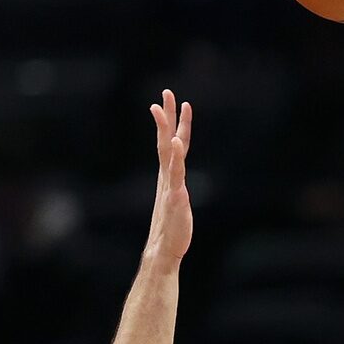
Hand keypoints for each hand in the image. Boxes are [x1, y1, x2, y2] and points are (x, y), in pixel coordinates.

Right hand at [145, 90, 193, 265]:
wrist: (164, 249)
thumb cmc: (172, 227)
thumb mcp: (177, 201)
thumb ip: (177, 187)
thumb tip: (179, 186)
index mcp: (169, 175)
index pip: (173, 142)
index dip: (176, 122)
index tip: (176, 100)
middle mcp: (168, 176)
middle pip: (167, 140)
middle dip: (167, 116)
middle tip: (166, 93)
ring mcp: (170, 185)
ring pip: (168, 153)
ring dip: (166, 130)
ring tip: (163, 111)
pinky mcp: (175, 197)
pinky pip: (175, 174)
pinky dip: (176, 158)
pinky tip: (177, 144)